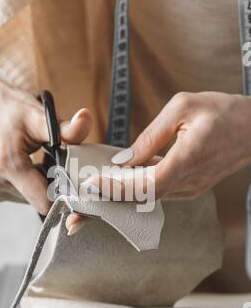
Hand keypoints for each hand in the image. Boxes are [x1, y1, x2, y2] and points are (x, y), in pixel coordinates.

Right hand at [0, 57, 91, 215]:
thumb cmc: (6, 107)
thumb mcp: (38, 114)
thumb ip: (65, 128)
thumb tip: (86, 120)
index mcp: (7, 164)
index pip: (44, 201)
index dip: (61, 192)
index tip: (68, 177)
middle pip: (37, 200)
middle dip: (48, 183)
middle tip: (48, 160)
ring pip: (27, 199)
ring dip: (36, 183)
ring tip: (32, 159)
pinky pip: (16, 195)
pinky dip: (23, 184)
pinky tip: (21, 165)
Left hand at [82, 92, 250, 201]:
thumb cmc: (224, 112)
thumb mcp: (183, 107)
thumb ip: (151, 135)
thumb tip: (124, 159)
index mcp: (188, 159)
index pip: (147, 185)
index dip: (118, 189)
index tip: (93, 185)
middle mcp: (189, 181)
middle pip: (143, 199)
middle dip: (110, 200)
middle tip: (83, 200)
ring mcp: (191, 188)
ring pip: (149, 198)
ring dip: (122, 196)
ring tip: (95, 192)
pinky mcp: (191, 187)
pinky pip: (159, 192)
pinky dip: (137, 189)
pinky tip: (121, 182)